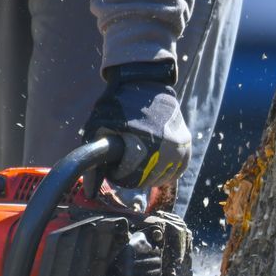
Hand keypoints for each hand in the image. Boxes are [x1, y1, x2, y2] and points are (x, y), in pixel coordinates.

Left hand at [83, 60, 190, 189]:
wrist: (144, 82)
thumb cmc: (117, 105)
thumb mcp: (99, 129)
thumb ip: (94, 162)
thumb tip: (90, 193)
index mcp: (142, 145)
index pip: (130, 180)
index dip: (118, 174)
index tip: (114, 162)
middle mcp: (165, 148)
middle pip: (146, 181)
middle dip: (132, 174)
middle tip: (126, 158)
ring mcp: (178, 147)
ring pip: (162, 178)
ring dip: (148, 174)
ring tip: (139, 156)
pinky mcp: (186, 144)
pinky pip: (176, 171)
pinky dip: (165, 170)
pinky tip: (154, 160)